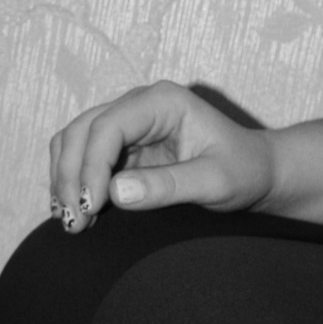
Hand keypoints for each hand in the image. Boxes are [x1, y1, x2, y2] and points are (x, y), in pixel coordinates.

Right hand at [49, 80, 275, 229]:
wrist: (256, 173)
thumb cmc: (244, 171)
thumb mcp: (215, 183)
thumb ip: (169, 186)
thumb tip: (115, 192)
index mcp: (162, 101)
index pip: (108, 127)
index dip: (91, 167)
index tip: (90, 207)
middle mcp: (139, 105)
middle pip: (81, 131)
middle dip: (70, 176)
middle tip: (73, 221)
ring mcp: (128, 124)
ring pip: (74, 142)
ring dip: (65, 179)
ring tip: (71, 221)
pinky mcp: (122, 146)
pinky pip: (83, 158)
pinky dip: (73, 183)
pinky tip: (74, 213)